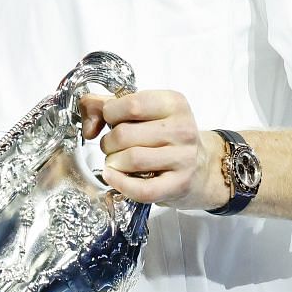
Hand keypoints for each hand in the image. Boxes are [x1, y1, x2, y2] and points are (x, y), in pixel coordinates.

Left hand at [80, 89, 230, 208]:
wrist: (202, 167)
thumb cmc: (166, 137)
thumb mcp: (144, 112)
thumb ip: (106, 106)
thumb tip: (88, 124)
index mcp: (174, 103)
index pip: (130, 104)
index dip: (109, 114)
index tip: (110, 121)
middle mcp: (182, 128)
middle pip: (125, 134)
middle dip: (108, 142)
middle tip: (112, 146)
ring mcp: (184, 158)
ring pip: (131, 159)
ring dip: (113, 162)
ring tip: (116, 161)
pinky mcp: (180, 184)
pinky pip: (142, 188)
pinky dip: (120, 183)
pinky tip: (113, 177)